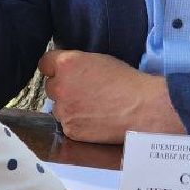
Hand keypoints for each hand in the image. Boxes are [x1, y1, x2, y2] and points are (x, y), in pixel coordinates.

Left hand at [38, 50, 184, 144]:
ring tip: (92, 108)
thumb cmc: (127, 81)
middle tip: (84, 91)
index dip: (54, 67)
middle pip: (50, 86)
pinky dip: (77, 123)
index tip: (62, 72)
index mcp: (66, 65)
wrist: (144, 108)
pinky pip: (67, 124)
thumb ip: (76, 64)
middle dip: (63, 88)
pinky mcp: (70, 130)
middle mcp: (60, 87)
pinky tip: (94, 120)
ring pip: (58, 107)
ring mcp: (64, 110)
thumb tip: (65, 69)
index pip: (45, 63)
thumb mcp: (99, 60)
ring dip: (69, 107)